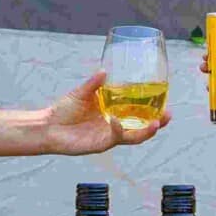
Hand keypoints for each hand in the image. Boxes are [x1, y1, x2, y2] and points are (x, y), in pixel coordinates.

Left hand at [43, 68, 164, 153]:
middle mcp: (114, 128)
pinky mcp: (100, 145)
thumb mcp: (81, 93)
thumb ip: (94, 84)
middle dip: (158, 124)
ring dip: (146, 131)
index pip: (138, 115)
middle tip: (168, 115)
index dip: (153, 111)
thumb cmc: (63, 111)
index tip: (166, 103)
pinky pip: (114, 138)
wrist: (47, 126)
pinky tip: (117, 120)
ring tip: (156, 123)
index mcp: (113, 115)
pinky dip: (118, 129)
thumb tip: (105, 70)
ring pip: (133, 138)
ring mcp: (108, 137)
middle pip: (142, 129)